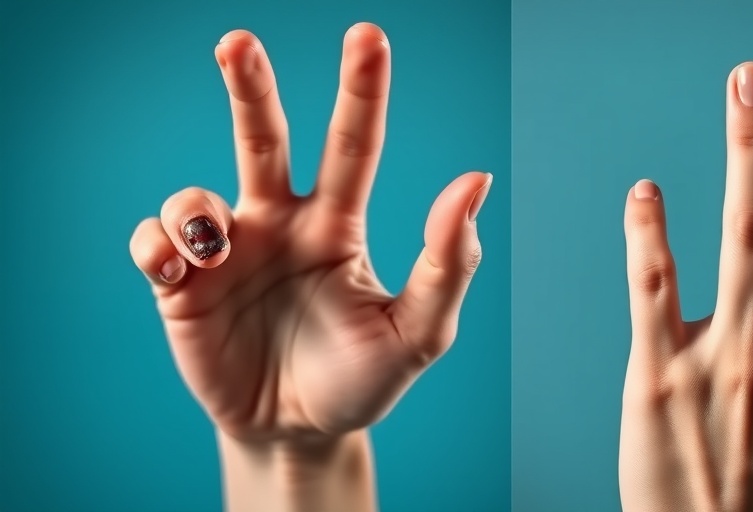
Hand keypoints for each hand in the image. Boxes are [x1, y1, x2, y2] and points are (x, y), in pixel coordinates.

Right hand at [129, 21, 488, 463]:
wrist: (300, 434)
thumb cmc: (361, 379)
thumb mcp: (419, 332)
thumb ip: (449, 263)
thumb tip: (476, 179)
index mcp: (337, 225)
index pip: (352, 145)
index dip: (360, 91)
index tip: (368, 36)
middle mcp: (280, 224)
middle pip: (262, 138)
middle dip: (249, 86)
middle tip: (238, 41)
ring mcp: (228, 254)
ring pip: (195, 197)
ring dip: (196, 212)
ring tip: (214, 248)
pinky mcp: (182, 287)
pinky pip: (154, 243)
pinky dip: (157, 246)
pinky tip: (177, 270)